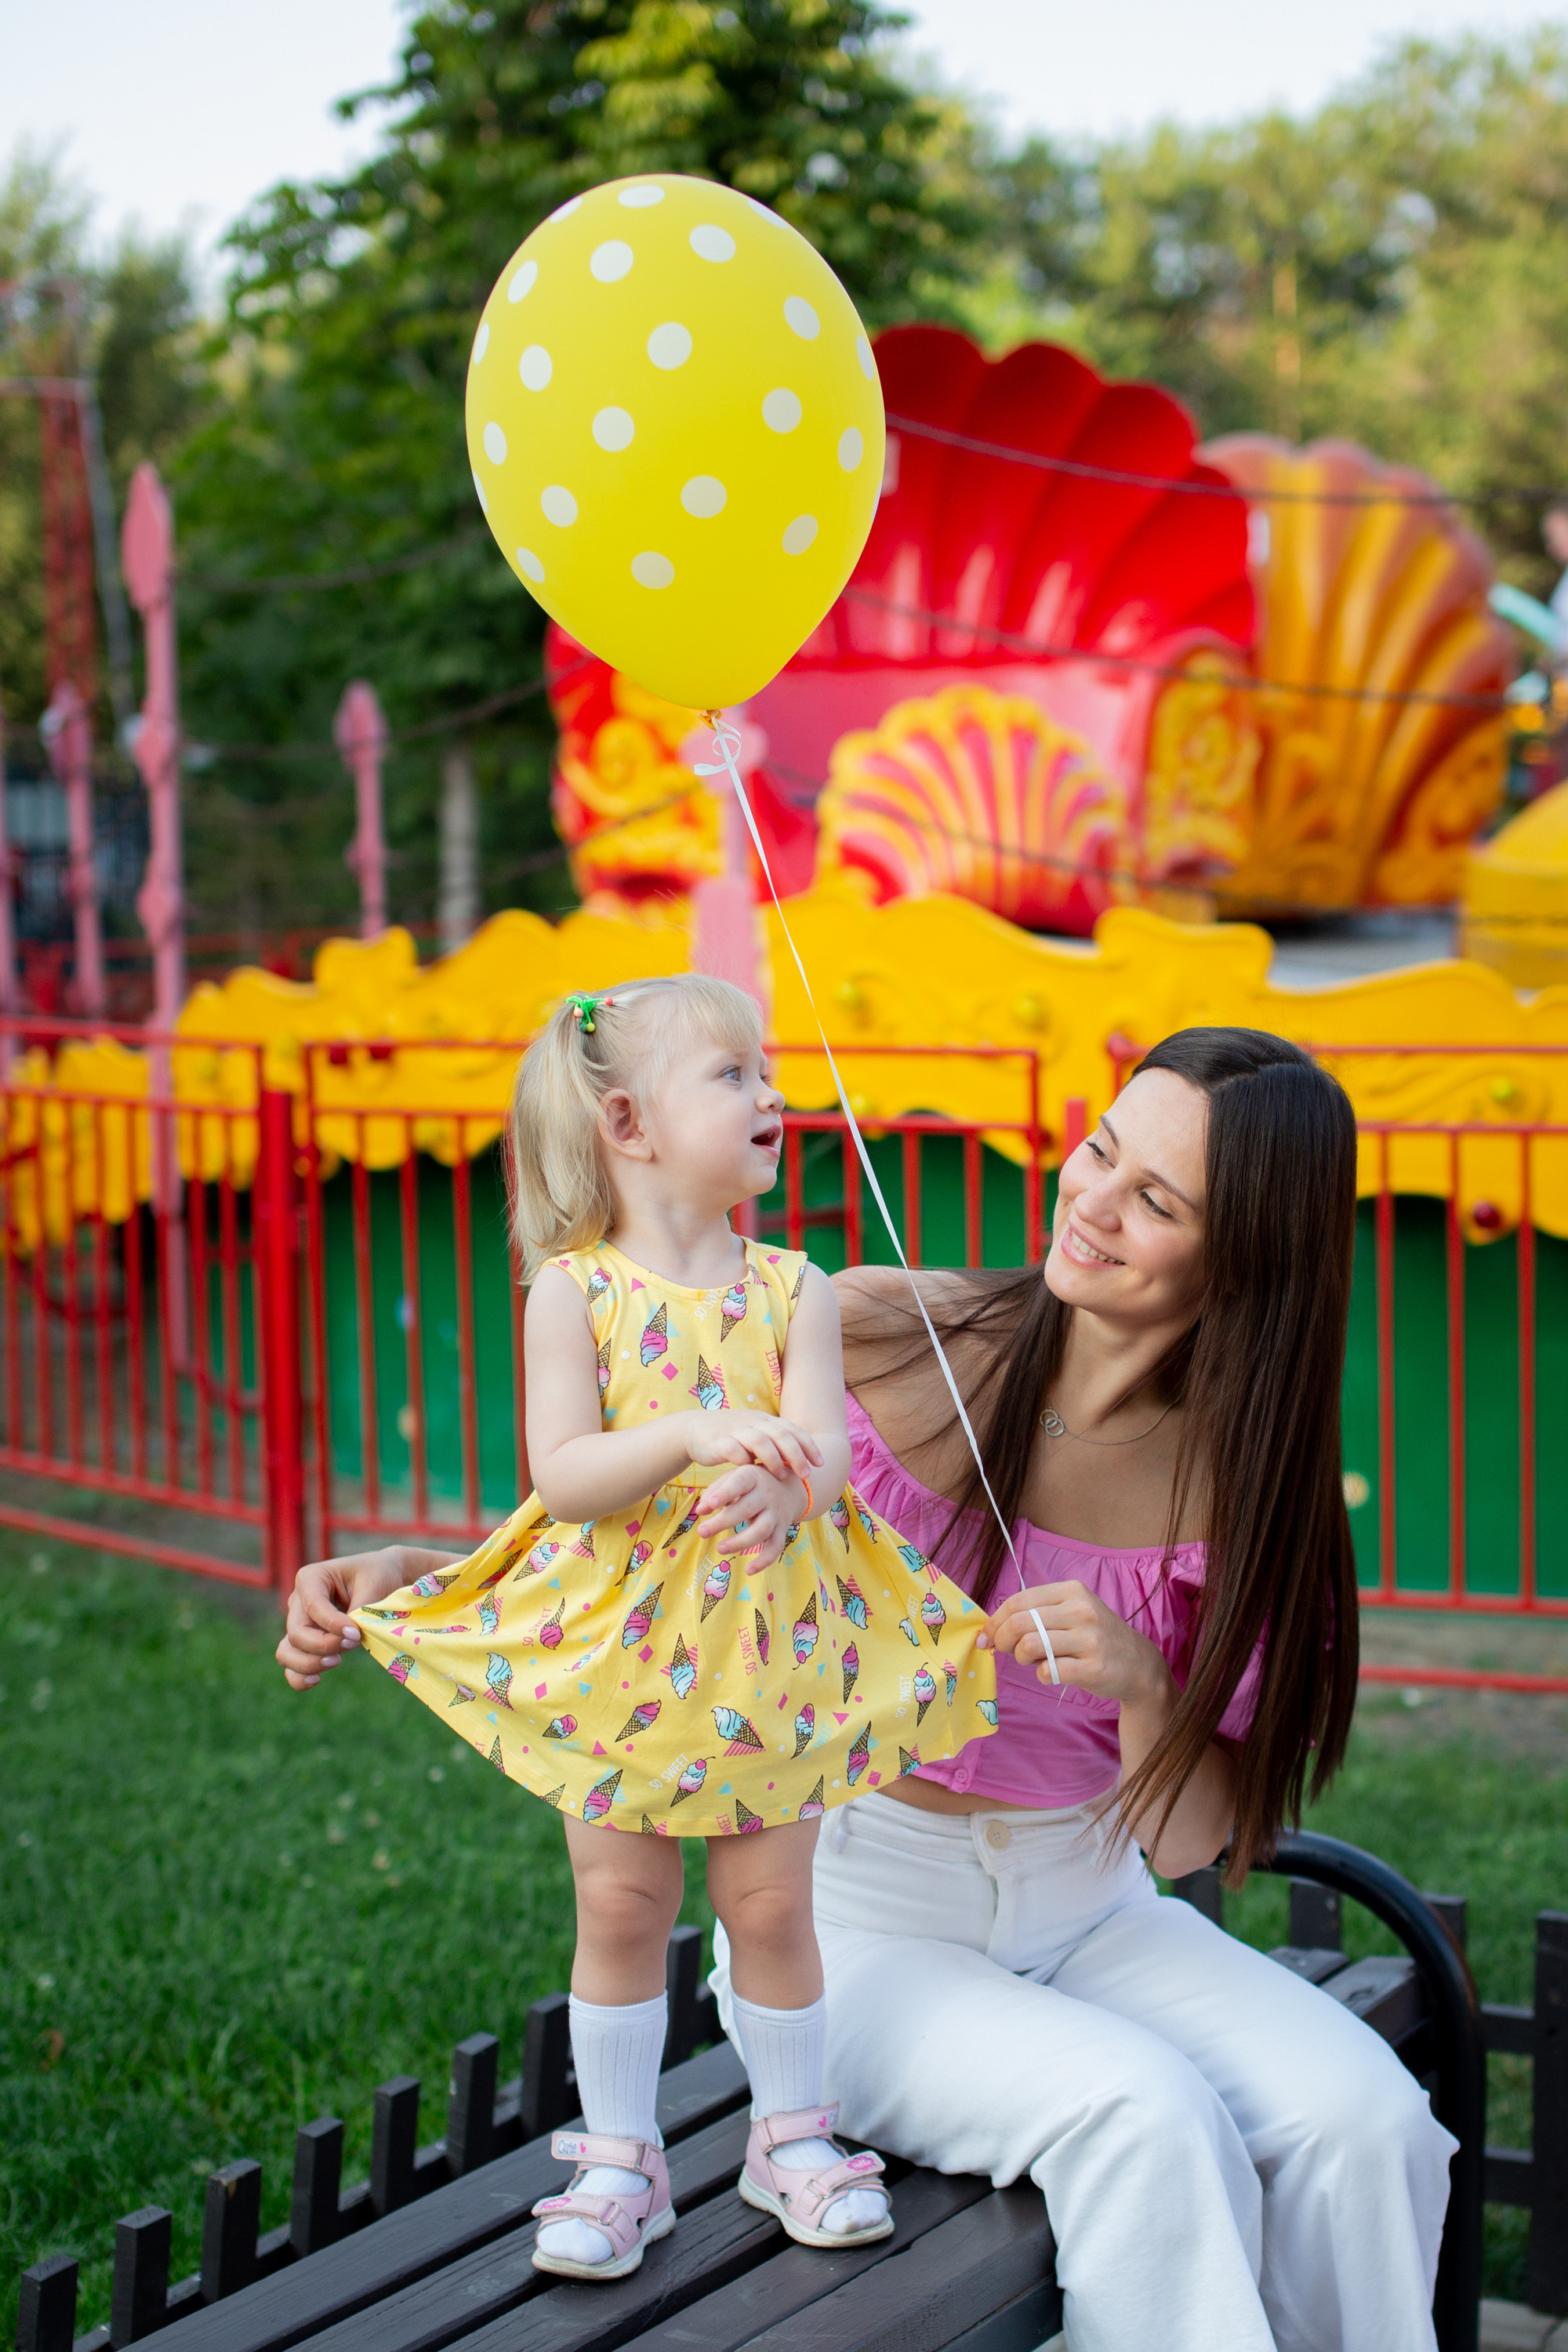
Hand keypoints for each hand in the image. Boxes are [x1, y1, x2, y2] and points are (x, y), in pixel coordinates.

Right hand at [275, 1547, 413, 1689]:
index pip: (312, 1606)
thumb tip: (349, 1637)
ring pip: (286, 1651)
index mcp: (311, 1578)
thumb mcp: (374, 1584)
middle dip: (323, 1645)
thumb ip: (360, 1610)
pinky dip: (299, 1677)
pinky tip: (317, 1680)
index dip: (332, 1624)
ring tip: (336, 1662)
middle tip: (354, 1643)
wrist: (382, 1580)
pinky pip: (291, 1665)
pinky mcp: (306, 1642)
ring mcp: (299, 1623)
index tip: (357, 1634)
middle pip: (296, 1632)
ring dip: (308, 1664)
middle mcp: (298, 1601)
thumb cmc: (378, 1575)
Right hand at [679, 1409, 823, 1482]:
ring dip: (774, 1460)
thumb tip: (800, 1461)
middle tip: (807, 1474)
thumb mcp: (755, 1436)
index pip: (792, 1429)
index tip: (821, 1463)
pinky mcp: (718, 1442)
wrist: (694, 1430)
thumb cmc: (730, 1438)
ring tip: (782, 1477)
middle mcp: (752, 1422)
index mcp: (764, 1420)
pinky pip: (734, 1450)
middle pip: (780, 1434)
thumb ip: (775, 1445)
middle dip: (796, 1455)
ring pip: (760, 1441)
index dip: (808, 1445)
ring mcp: (735, 1430)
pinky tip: (753, 1474)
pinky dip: (746, 1461)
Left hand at [694, 1461, 806, 1566]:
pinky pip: (776, 1547)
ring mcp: (776, 1513)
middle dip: (723, 1522)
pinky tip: (749, 1571)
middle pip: (746, 1509)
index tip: (711, 1504)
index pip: (739, 1483)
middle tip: (702, 1532)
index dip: (725, 1493)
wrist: (789, 1487)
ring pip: (761, 1530)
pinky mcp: (783, 1530)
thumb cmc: (751, 1483)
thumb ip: (715, 1490)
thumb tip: (700, 1510)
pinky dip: (764, 1560)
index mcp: (752, 1477)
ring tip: (720, 1548)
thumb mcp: (734, 1477)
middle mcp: (767, 1494)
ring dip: (740, 1542)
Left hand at [983, 1578, 1174, 1707]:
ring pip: (1029, 1646)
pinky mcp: (1093, 1668)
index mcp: (1072, 1591)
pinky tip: (1050, 1672)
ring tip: (1032, 1661)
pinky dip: (1041, 1675)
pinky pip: (1047, 1671)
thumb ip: (1036, 1614)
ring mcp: (1089, 1639)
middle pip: (1019, 1623)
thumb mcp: (1071, 1612)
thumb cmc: (1095, 1637)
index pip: (1018, 1601)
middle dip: (1002, 1640)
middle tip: (1004, 1651)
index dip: (994, 1621)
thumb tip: (991, 1629)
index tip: (985, 1636)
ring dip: (1021, 1658)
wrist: (1138, 1664)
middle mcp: (1081, 1610)